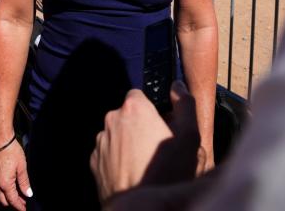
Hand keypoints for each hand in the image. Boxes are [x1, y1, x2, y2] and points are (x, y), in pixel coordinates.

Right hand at [0, 139, 31, 209]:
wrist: (0, 140)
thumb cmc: (12, 151)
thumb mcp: (22, 167)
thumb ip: (24, 182)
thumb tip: (28, 194)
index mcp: (5, 183)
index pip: (13, 200)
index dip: (20, 206)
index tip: (24, 209)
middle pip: (4, 200)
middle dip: (14, 202)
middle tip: (23, 201)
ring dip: (8, 195)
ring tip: (19, 192)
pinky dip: (3, 188)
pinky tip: (11, 183)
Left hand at [91, 81, 201, 202]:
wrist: (142, 208)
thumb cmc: (167, 174)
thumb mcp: (189, 136)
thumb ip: (185, 104)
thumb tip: (178, 87)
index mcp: (134, 108)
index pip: (138, 96)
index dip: (151, 110)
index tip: (160, 125)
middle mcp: (112, 120)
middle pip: (127, 115)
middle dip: (139, 126)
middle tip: (157, 147)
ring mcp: (101, 142)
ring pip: (116, 135)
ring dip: (128, 143)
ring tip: (145, 164)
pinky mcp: (94, 162)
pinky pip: (107, 154)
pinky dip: (118, 160)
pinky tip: (133, 173)